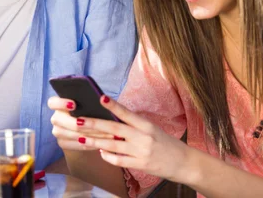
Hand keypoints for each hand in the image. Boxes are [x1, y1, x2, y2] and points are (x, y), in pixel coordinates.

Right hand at [48, 96, 112, 150]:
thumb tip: (102, 100)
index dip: (60, 103)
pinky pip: (73, 144)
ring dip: (86, 134)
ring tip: (102, 134)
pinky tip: (98, 142)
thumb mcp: (88, 106)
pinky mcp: (62, 143)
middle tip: (93, 124)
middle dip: (76, 123)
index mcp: (59, 105)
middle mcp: (56, 118)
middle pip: (59, 120)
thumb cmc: (89, 113)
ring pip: (68, 133)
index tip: (73, 104)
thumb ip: (89, 103)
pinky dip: (87, 143)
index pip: (52, 102)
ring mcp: (57, 131)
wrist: (85, 132)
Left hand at [74, 96, 190, 182]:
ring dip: (95, 142)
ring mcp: (141, 152)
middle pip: (114, 129)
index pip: (126, 113)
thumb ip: (133, 125)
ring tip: (81, 138)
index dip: (113, 105)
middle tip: (78, 121)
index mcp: (146, 124)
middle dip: (94, 124)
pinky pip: (119, 160)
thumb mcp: (152, 129)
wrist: (184, 162)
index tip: (100, 98)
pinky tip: (100, 152)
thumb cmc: (165, 142)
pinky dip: (108, 156)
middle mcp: (143, 137)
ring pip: (112, 145)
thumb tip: (111, 118)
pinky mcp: (140, 165)